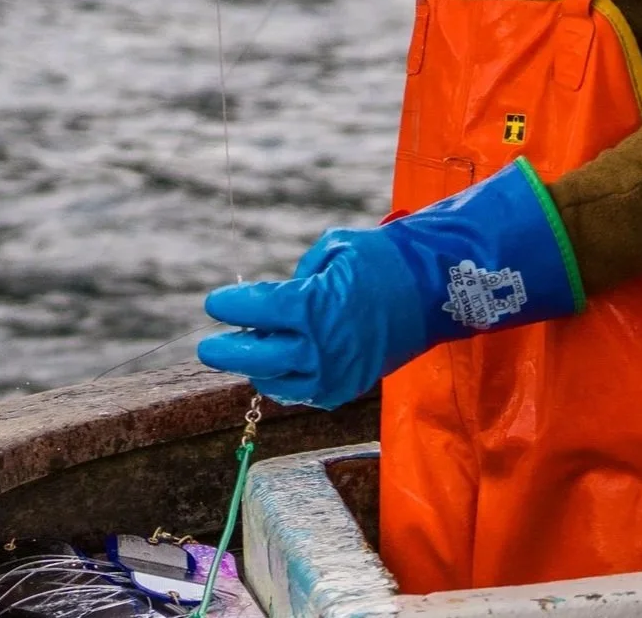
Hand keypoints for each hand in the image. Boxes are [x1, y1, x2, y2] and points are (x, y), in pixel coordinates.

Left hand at [195, 160, 585, 408]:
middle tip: (207, 348)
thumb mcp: (333, 250)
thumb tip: (273, 302)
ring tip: (248, 351)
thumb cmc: (383, 261)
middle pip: (255, 359)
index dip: (229, 306)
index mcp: (312, 308)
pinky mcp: (348, 388)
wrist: (434, 292)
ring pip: (278, 383)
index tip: (215, 303)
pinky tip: (277, 366)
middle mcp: (320, 348)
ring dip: (257, 368)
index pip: (254, 312)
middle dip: (226, 353)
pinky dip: (286, 381)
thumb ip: (298, 277)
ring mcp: (335, 374)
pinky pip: (305, 392)